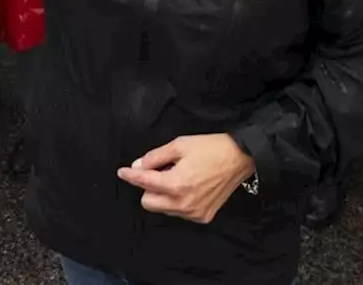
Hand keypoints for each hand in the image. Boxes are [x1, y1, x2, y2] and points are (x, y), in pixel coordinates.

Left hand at [116, 134, 254, 223]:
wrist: (240, 158)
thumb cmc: (211, 148)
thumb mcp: (180, 145)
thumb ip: (155, 157)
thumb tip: (138, 166)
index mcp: (176, 184)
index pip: (144, 182)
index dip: (131, 175)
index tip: (123, 172)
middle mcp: (183, 203)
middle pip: (148, 203)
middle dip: (148, 188)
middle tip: (159, 172)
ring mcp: (193, 213)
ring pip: (163, 208)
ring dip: (163, 195)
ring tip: (179, 176)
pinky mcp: (203, 216)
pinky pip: (179, 211)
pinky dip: (178, 200)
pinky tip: (190, 186)